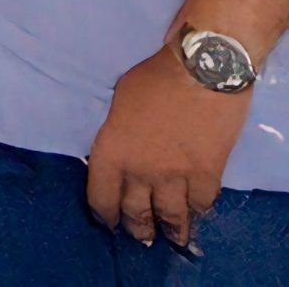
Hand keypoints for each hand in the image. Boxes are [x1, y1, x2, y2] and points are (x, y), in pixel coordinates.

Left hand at [85, 40, 249, 249]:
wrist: (201, 72)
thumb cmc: (153, 78)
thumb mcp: (118, 104)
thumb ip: (116, 135)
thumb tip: (120, 150)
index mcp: (112, 152)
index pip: (100, 197)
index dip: (104, 213)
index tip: (108, 220)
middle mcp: (140, 171)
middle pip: (135, 213)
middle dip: (137, 227)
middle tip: (140, 235)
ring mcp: (176, 176)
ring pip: (170, 216)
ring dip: (170, 229)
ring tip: (171, 236)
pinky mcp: (207, 174)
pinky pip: (202, 204)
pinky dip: (199, 210)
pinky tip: (196, 211)